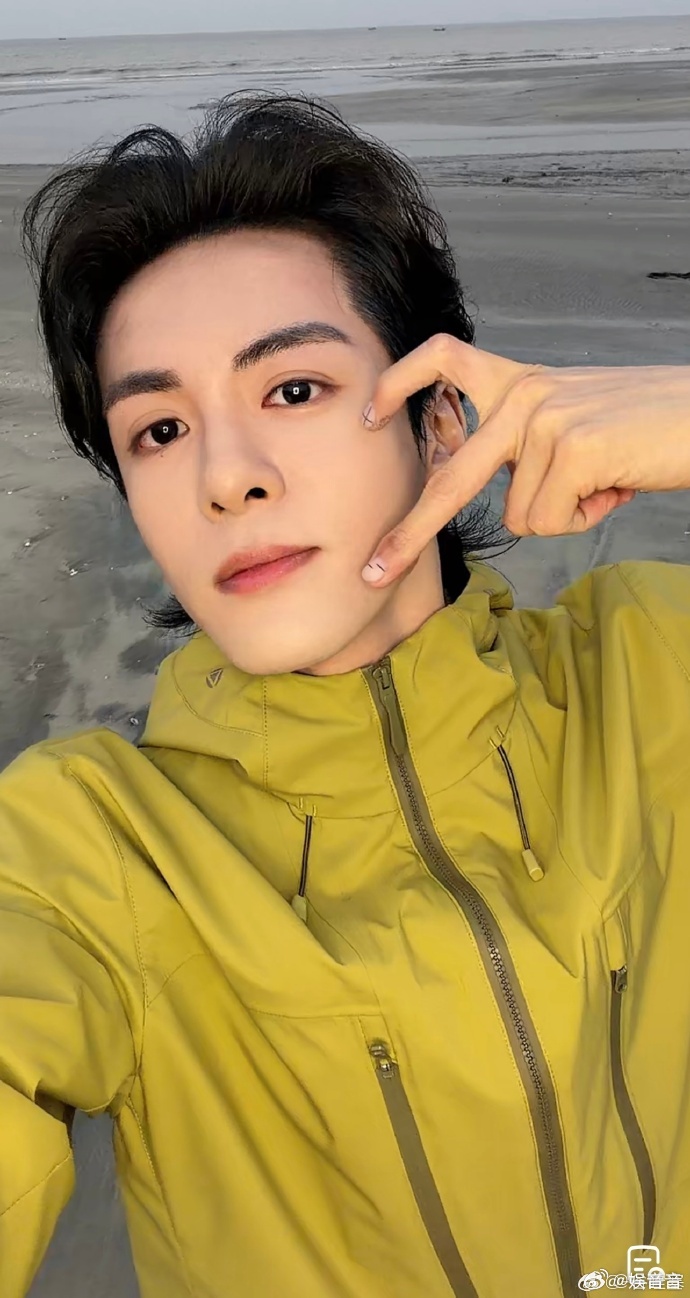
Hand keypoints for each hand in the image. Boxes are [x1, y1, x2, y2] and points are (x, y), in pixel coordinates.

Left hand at [360, 335, 689, 586]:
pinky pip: (549, 521)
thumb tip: (506, 500)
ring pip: (520, 516)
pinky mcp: (571, 448)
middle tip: (375, 570)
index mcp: (520, 382)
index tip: (368, 416)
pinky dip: (584, 518)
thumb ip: (527, 446)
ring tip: (604, 480)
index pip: (444, 357)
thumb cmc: (643, 427)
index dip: (400, 382)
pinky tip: (614, 486)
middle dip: (411, 531)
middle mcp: (523, 395)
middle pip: (451, 477)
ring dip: (565, 515)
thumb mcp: (573, 422)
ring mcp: (544, 420)